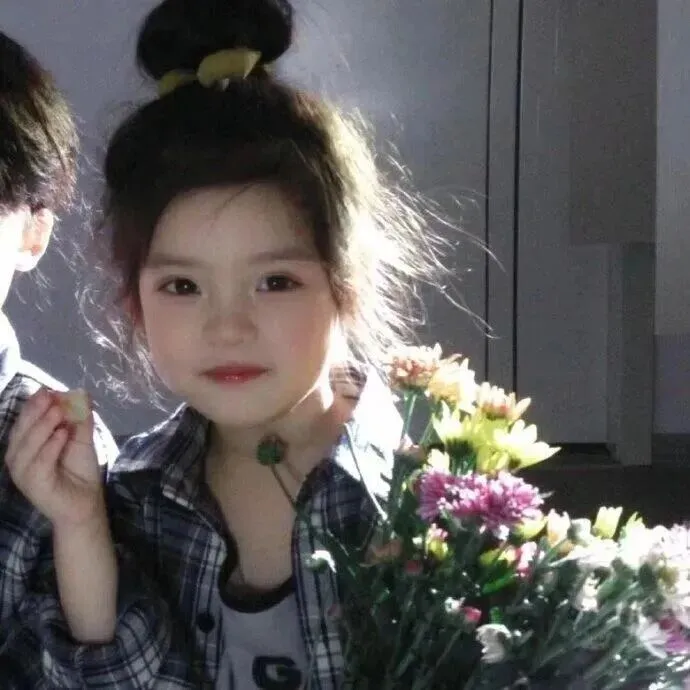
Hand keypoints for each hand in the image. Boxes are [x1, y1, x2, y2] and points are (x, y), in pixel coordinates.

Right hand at [6, 388, 104, 526]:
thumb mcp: (81, 438)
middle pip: (22, 430)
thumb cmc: (79, 469)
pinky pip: (39, 463)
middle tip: (51, 396)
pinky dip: (50, 447)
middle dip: (36, 411)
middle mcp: (19, 457)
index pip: (24, 421)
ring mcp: (23, 472)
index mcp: (25, 444)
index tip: (47, 390)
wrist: (86, 500)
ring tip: (59, 411)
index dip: (34, 405)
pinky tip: (62, 435)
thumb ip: (79, 418)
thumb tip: (82, 392)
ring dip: (43, 426)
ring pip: (27, 445)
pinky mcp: (33, 484)